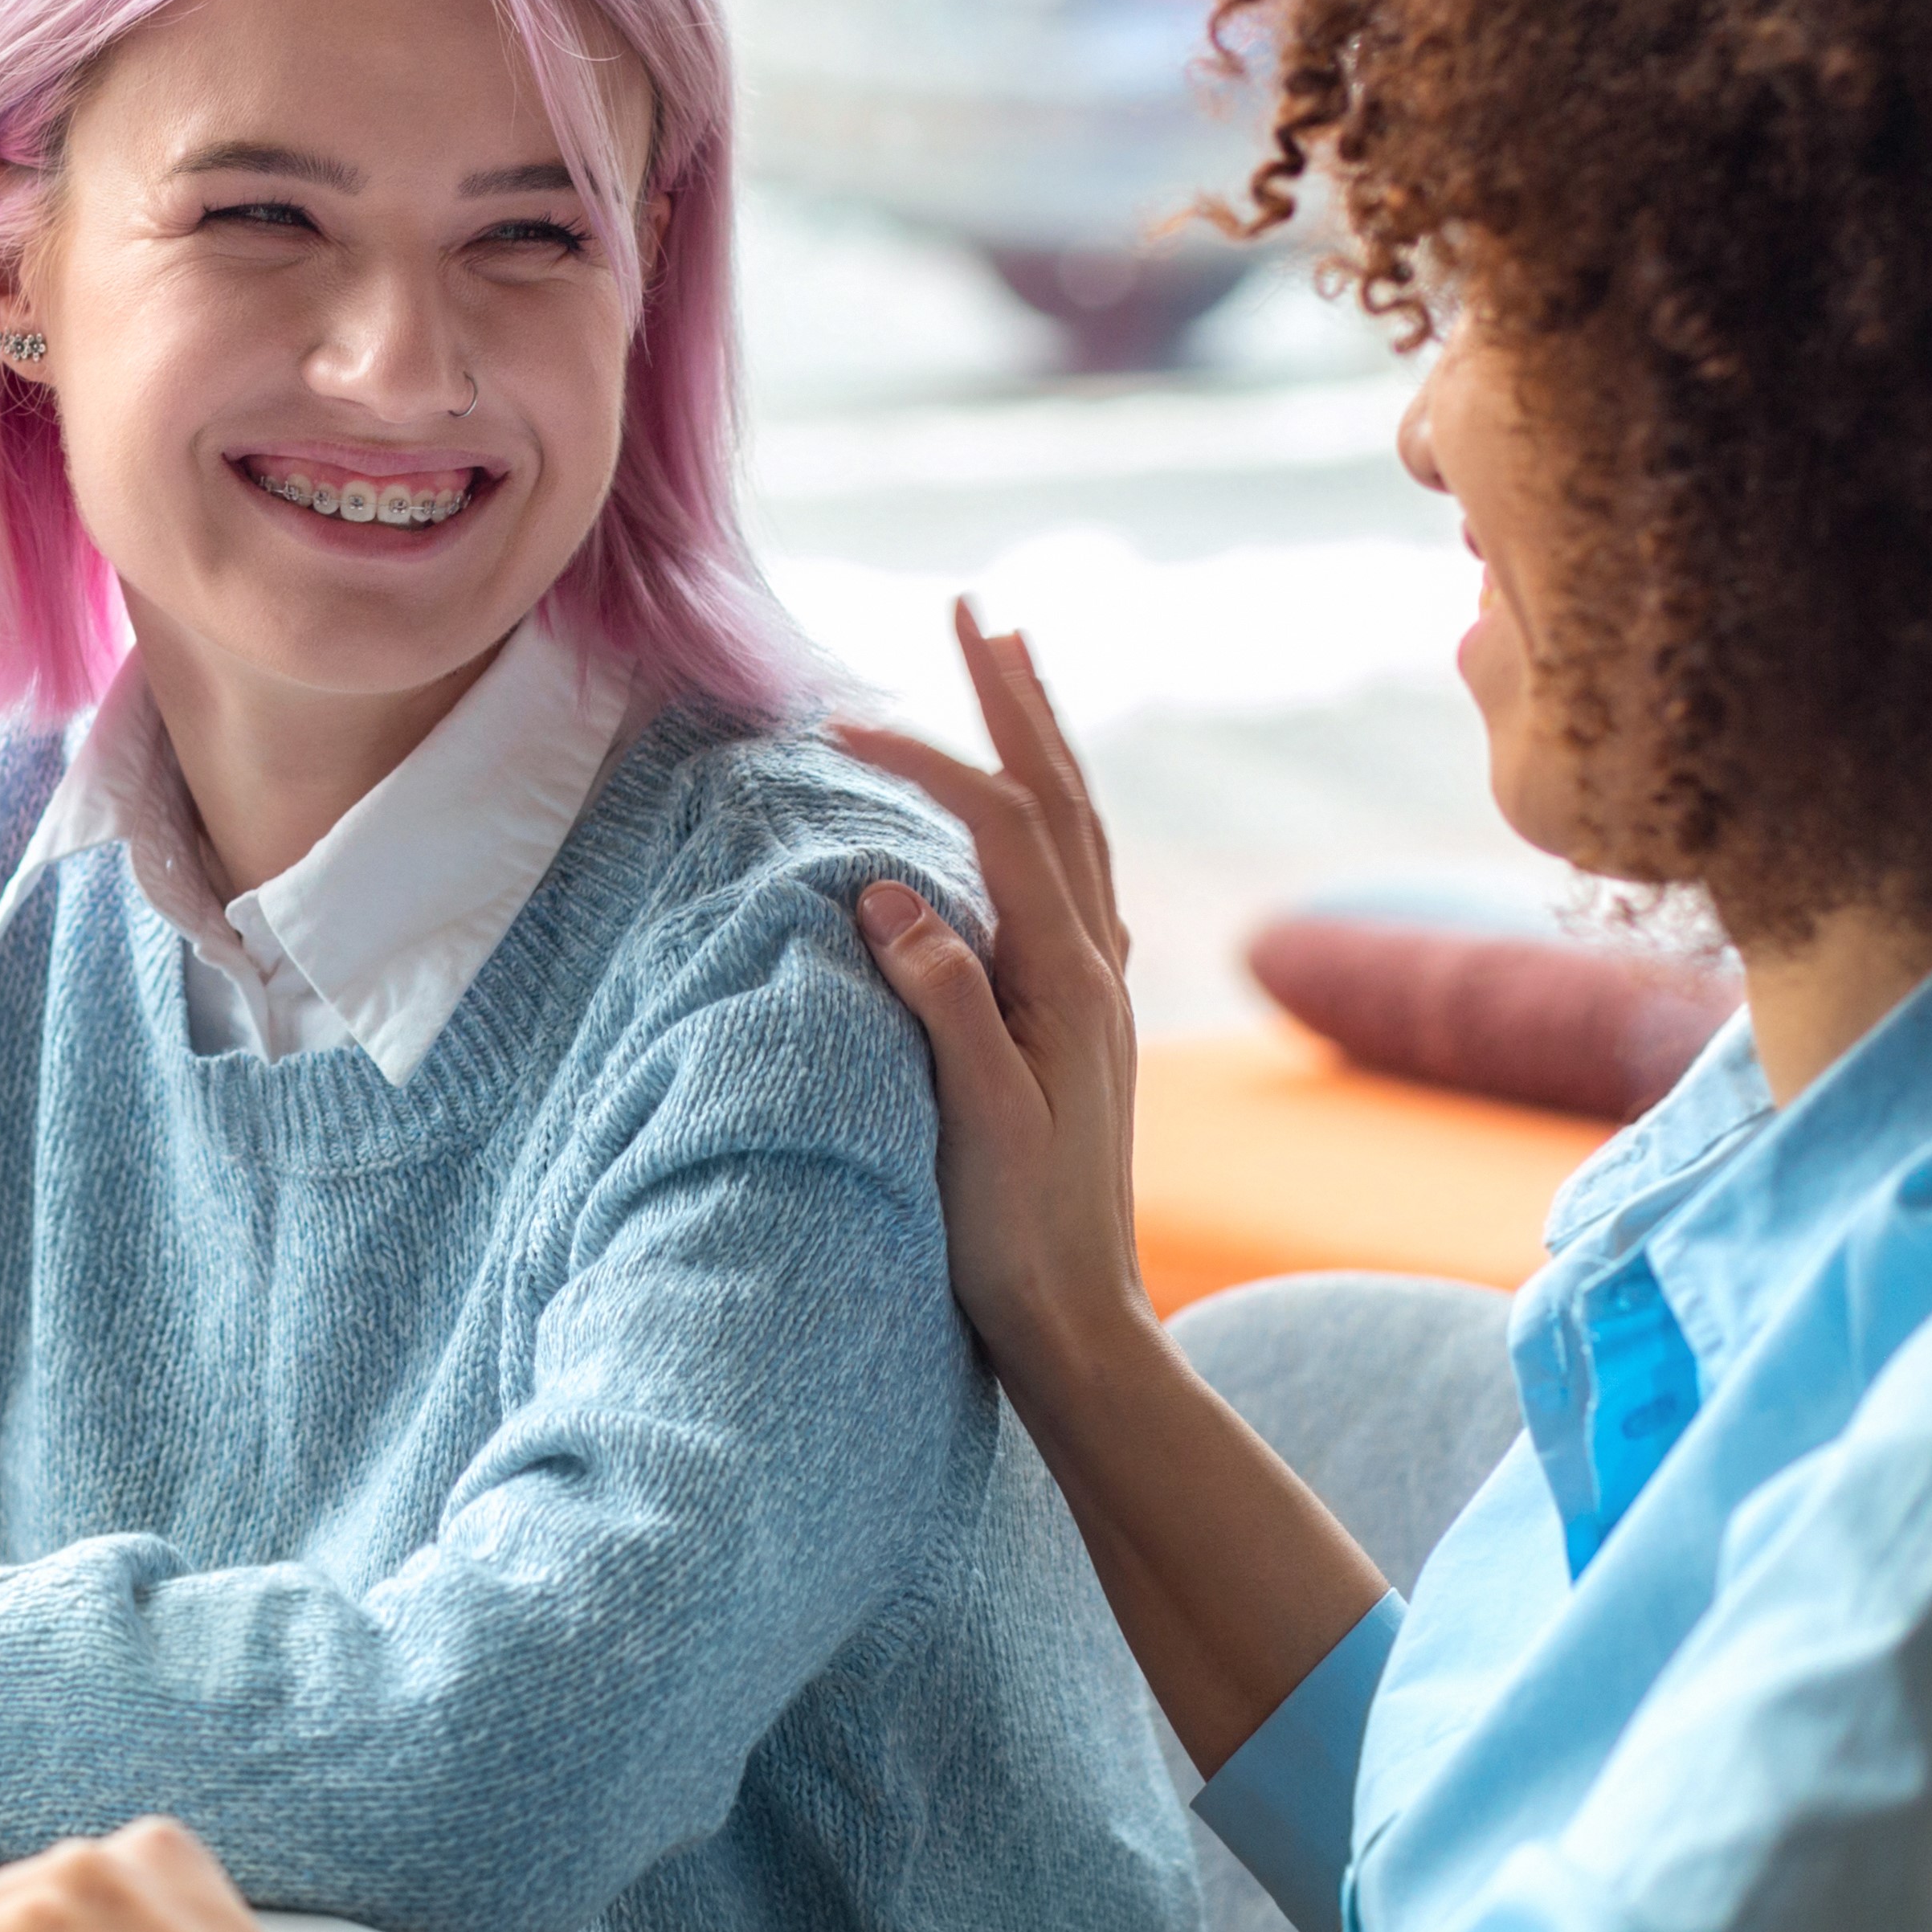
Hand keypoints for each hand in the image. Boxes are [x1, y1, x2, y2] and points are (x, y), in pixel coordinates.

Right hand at [836, 599, 1152, 1402]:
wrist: (1077, 1323)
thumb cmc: (1018, 1234)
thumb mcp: (974, 1118)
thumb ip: (945, 1000)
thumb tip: (890, 893)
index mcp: (1069, 974)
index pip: (997, 823)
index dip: (923, 758)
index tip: (835, 722)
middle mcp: (1095, 965)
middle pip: (1059, 795)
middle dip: (1015, 698)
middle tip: (979, 608)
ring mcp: (1094, 989)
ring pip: (1074, 830)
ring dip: (1040, 740)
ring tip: (1011, 667)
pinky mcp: (1078, 1017)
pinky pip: (1072, 881)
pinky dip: (1046, 817)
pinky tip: (1035, 818)